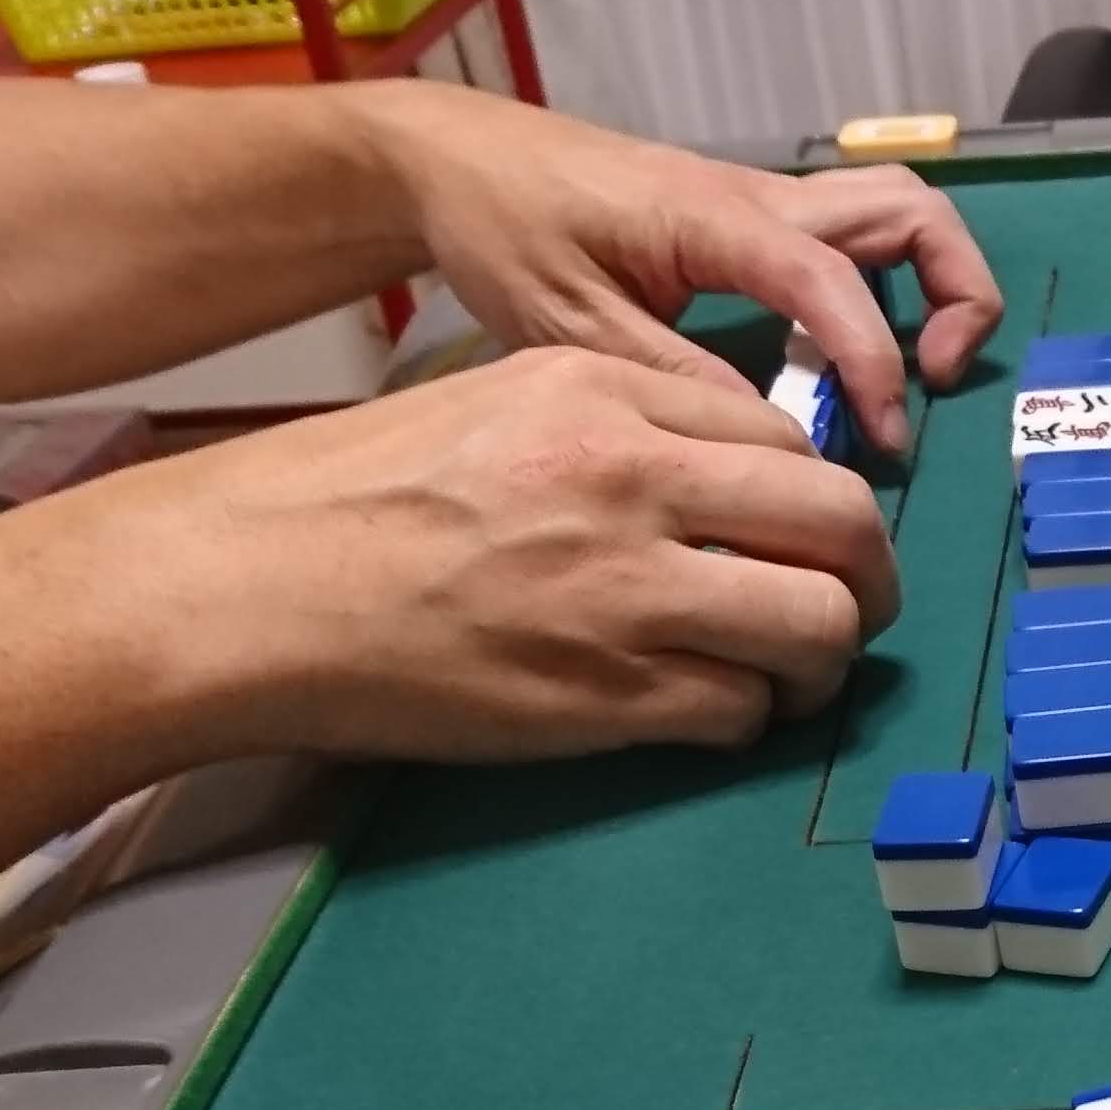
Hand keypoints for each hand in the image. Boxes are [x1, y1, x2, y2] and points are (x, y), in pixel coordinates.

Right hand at [50, 349, 894, 759]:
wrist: (242, 587)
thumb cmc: (347, 498)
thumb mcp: (494, 404)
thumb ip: (618, 426)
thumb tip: (726, 477)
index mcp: (601, 392)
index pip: (783, 433)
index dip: (812, 490)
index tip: (799, 529)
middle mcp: (630, 479)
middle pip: (839, 521)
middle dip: (868, 572)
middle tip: (850, 603)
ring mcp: (623, 593)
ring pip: (817, 626)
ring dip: (824, 659)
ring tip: (791, 672)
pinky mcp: (602, 697)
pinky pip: (741, 711)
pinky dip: (749, 718)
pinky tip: (715, 710)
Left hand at [360, 84, 1002, 459]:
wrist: (464, 163)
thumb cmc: (507, 233)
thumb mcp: (573, 326)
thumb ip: (673, 378)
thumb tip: (770, 442)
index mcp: (714, 219)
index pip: (832, 281)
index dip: (874, 363)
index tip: (882, 442)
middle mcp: (758, 199)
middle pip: (912, 211)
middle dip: (957, 293)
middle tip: (931, 385)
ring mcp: (763, 205)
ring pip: (896, 214)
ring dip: (934, 284)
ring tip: (912, 376)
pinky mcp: (752, 221)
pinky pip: (852, 241)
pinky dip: (884, 291)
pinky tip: (844, 364)